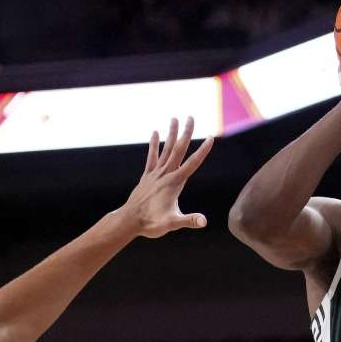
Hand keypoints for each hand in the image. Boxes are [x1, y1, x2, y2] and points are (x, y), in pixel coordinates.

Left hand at [117, 117, 213, 238]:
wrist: (129, 221)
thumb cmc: (152, 224)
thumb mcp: (172, 223)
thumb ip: (189, 221)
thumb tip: (204, 222)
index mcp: (174, 183)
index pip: (192, 163)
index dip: (203, 151)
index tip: (211, 138)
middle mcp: (165, 175)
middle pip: (178, 150)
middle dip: (186, 133)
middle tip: (191, 117)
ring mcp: (155, 174)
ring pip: (166, 150)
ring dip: (171, 134)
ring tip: (175, 118)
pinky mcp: (147, 176)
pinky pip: (152, 157)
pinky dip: (154, 145)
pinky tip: (155, 133)